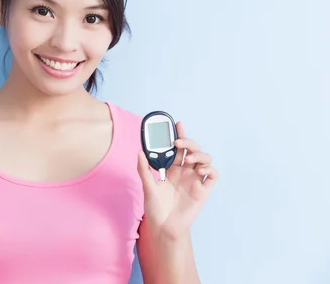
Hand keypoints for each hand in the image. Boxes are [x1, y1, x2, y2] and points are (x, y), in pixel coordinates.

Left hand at [137, 121, 217, 240]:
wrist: (164, 227)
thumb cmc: (155, 208)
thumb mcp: (147, 187)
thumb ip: (144, 169)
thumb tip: (139, 152)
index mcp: (172, 169)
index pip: (178, 148)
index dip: (180, 135)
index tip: (177, 124)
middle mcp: (185, 173)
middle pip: (193, 150)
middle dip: (189, 142)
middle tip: (179, 142)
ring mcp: (194, 181)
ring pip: (205, 159)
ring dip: (199, 155)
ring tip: (188, 160)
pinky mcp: (203, 191)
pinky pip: (212, 175)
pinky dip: (209, 169)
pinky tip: (199, 171)